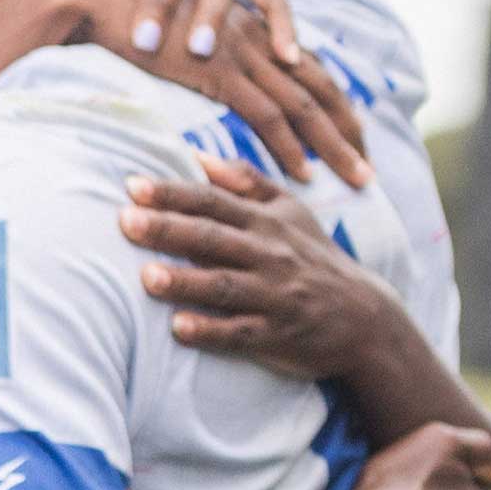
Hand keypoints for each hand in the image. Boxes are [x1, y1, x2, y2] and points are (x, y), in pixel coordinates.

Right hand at [68, 0, 369, 187]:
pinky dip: (288, 146)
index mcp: (248, 27)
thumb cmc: (125, 9)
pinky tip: (304, 174)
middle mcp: (254, 38)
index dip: (332, 101)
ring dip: (334, 146)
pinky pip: (265, 115)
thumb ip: (197, 49)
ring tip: (358, 177)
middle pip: (318, 88)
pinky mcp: (217, 73)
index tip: (350, 132)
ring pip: (304, 107)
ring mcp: (239, 55)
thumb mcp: (175, 27)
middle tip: (368, 164)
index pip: (305, 68)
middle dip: (347, 129)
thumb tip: (200, 72)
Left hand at [118, 153, 401, 378]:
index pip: (213, 202)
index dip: (173, 193)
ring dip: (186, 281)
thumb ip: (244, 181)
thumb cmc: (312, 256)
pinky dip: (211, 331)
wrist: (364, 317)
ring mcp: (273, 296)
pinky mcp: (276, 334)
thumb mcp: (289, 212)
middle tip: (126, 221)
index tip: (132, 186)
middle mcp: (269, 256)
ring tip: (146, 277)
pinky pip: (240, 332)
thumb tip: (196, 155)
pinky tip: (179, 328)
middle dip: (169, 229)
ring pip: (225, 286)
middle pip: (213, 239)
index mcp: (266, 222)